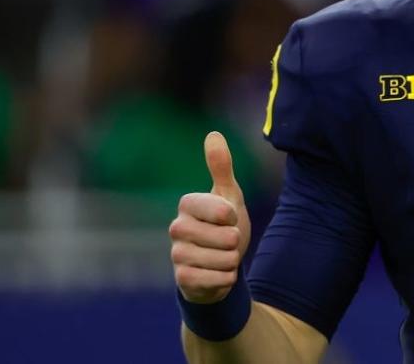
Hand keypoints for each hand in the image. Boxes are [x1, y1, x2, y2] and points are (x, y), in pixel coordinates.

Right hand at [171, 131, 251, 303]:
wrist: (220, 263)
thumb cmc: (225, 225)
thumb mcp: (229, 194)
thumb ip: (221, 167)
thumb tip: (213, 134)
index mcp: (188, 204)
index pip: (218, 209)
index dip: (231, 216)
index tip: (229, 217)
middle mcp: (176, 227)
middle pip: (225, 237)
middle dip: (236, 241)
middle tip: (228, 241)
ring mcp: (176, 254)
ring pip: (222, 259)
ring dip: (232, 260)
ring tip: (224, 256)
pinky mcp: (181, 279)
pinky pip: (214, 279)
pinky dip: (225, 278)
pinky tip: (219, 274)